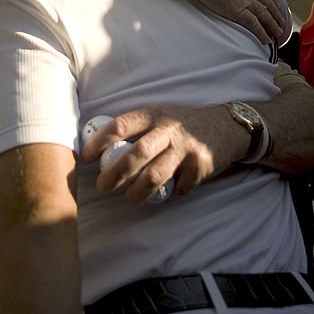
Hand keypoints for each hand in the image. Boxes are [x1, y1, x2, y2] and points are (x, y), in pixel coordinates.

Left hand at [80, 105, 246, 203]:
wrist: (226, 126)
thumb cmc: (184, 124)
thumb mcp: (162, 116)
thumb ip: (138, 129)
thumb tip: (103, 152)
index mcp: (154, 114)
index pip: (121, 125)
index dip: (100, 142)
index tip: (86, 158)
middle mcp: (170, 129)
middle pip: (137, 154)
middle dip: (115, 173)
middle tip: (103, 185)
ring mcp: (186, 148)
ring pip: (155, 176)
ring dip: (137, 192)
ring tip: (130, 198)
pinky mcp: (200, 166)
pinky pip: (178, 187)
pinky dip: (170, 193)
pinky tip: (169, 191)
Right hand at [177, 0, 282, 43]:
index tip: (275, 5)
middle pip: (268, 3)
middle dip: (276, 14)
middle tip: (281, 23)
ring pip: (265, 15)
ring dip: (272, 26)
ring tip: (277, 35)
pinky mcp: (237, 10)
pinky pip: (254, 25)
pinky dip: (262, 34)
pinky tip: (266, 41)